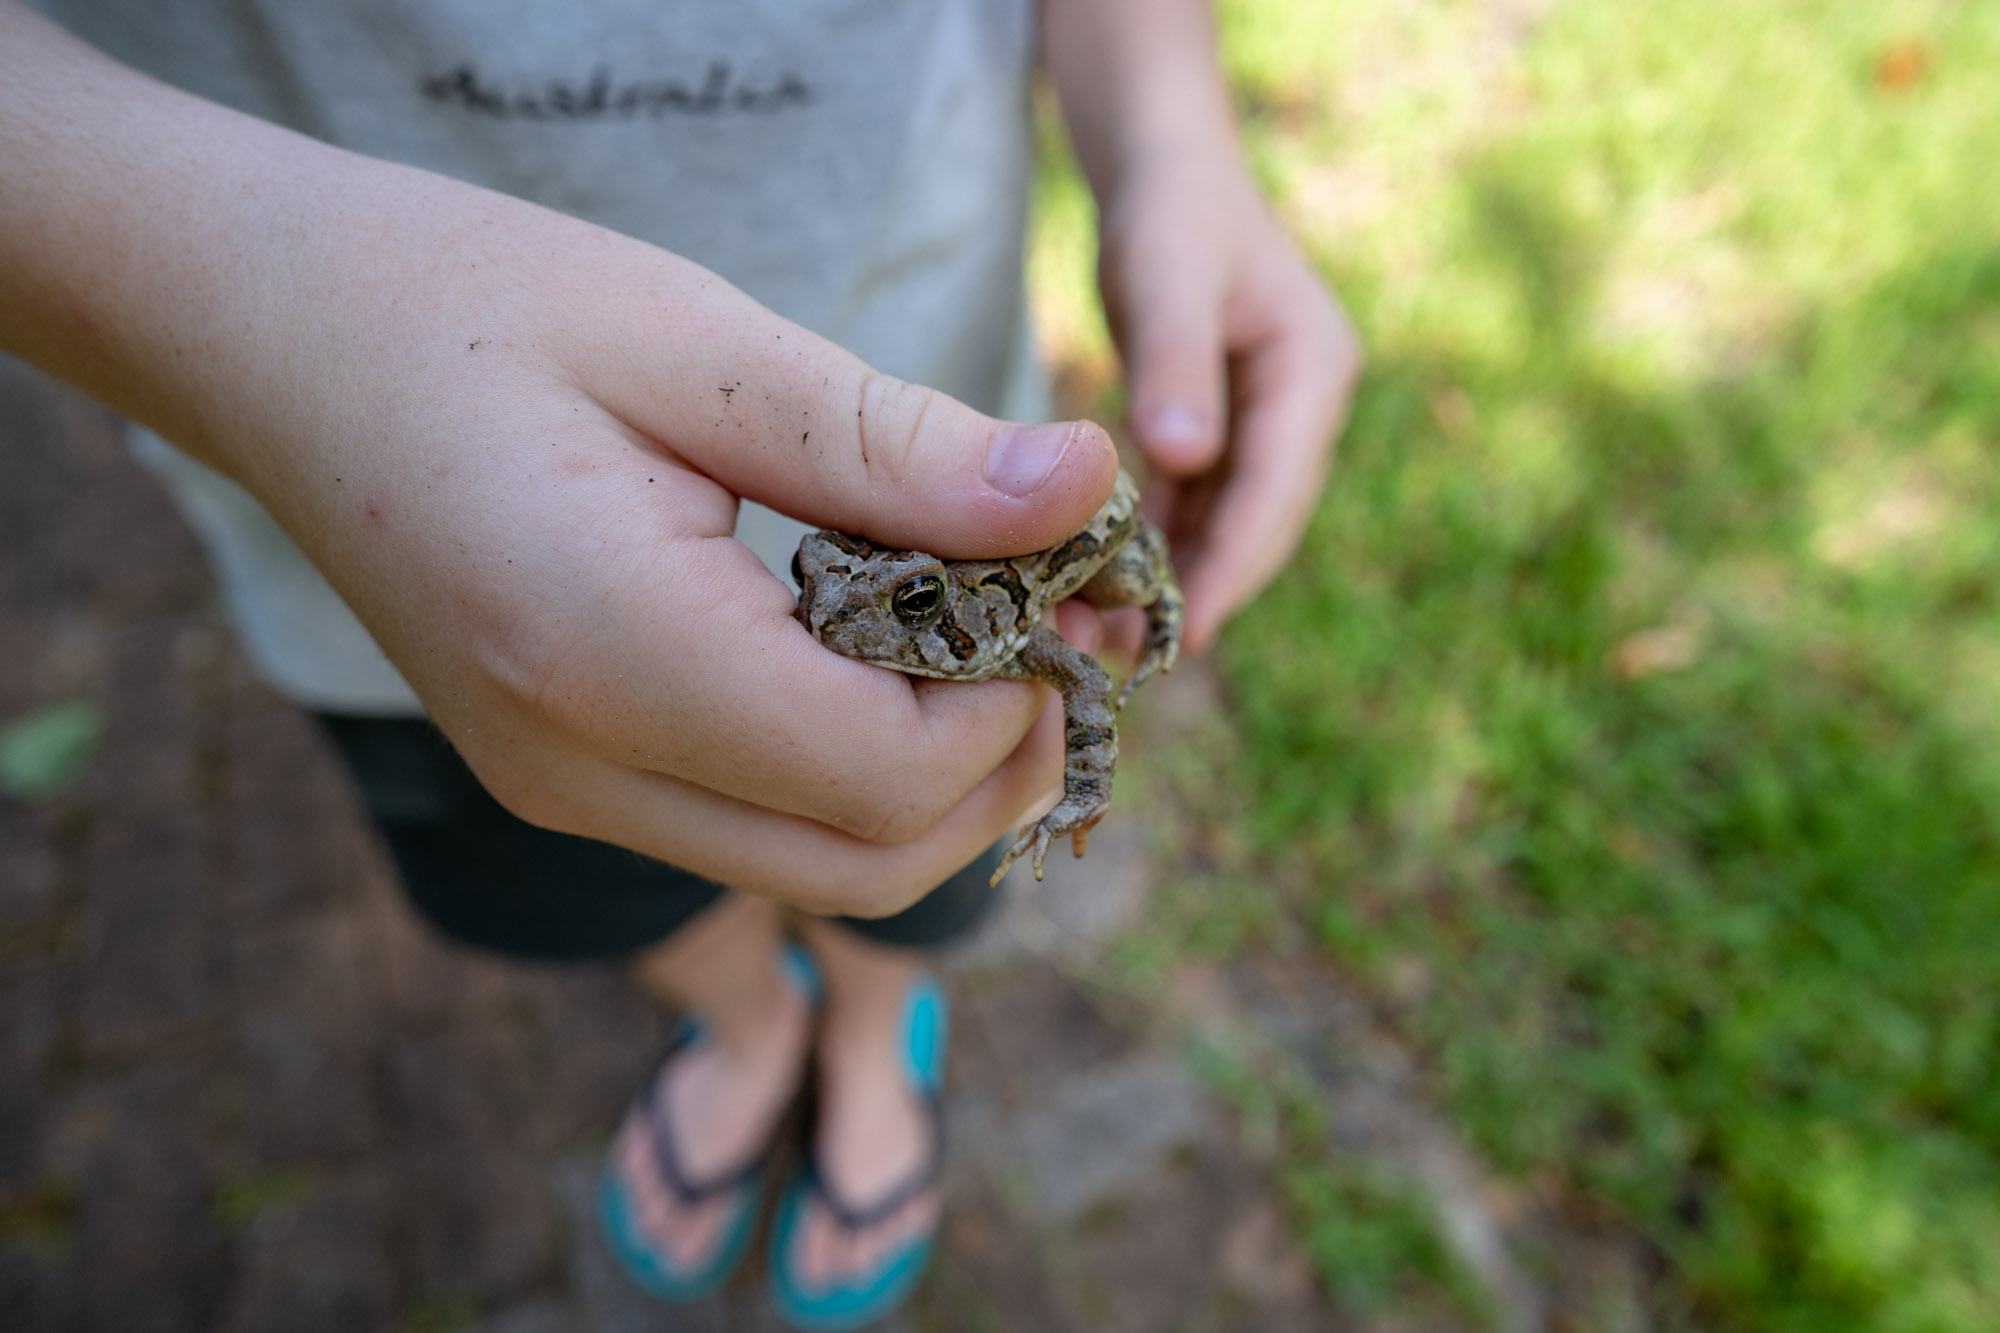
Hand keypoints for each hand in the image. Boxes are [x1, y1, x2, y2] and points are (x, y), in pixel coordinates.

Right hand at [0, 8, 1119, 915]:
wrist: (276, 338)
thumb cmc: (472, 304)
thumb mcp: (699, 343)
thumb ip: (896, 446)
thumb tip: (1085, 492)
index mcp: (606, 650)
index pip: (885, 770)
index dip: (1013, 702)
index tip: (1066, 586)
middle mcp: (579, 767)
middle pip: (872, 868)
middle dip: (1000, 767)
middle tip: (1058, 627)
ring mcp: (565, 792)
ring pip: (823, 873)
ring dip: (939, 784)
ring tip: (989, 638)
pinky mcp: (567, 780)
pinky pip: (757, 832)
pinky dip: (858, 775)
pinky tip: (886, 656)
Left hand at [1097, 147, 1360, 650]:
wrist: (1165, 166)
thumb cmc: (1169, 209)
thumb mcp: (1168, 274)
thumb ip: (1176, 364)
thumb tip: (1188, 459)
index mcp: (1312, 373)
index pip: (1276, 492)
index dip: (1233, 568)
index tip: (1189, 635)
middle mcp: (1301, 406)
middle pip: (1258, 521)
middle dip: (1206, 588)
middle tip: (1141, 658)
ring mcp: (1266, 419)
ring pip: (1224, 520)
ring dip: (1177, 577)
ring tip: (1117, 636)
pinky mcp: (1223, 425)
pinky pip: (1195, 500)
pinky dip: (1157, 541)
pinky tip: (1109, 584)